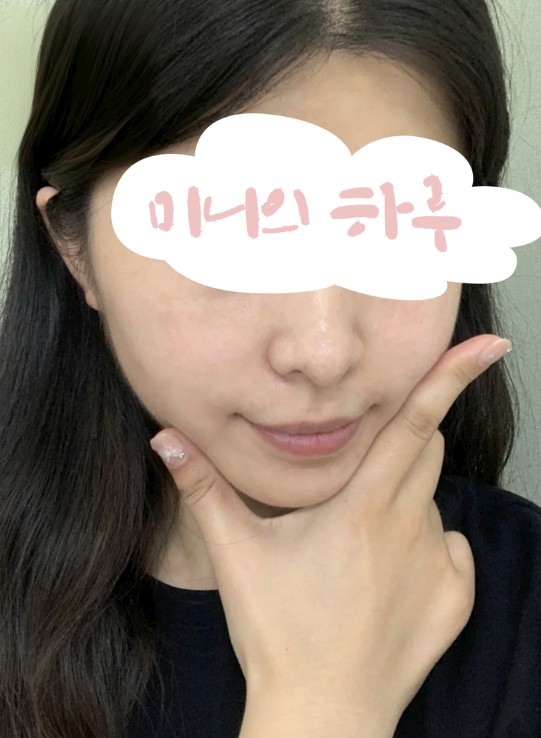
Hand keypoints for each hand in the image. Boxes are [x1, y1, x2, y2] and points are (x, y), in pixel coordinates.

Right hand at [149, 335, 510, 727]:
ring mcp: (439, 565)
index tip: (487, 344)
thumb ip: (201, 487)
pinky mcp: (457, 598)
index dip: (450, 378)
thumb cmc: (277, 630)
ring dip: (401, 503)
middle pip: (424, 452)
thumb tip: (164, 437)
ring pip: (430, 502)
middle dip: (400, 444)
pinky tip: (386, 577)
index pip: (413, 424)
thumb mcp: (235, 553)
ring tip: (355, 546)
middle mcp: (411, 527)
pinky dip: (425, 545)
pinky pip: (450, 548)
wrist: (322, 712)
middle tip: (355, 480)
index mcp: (362, 505)